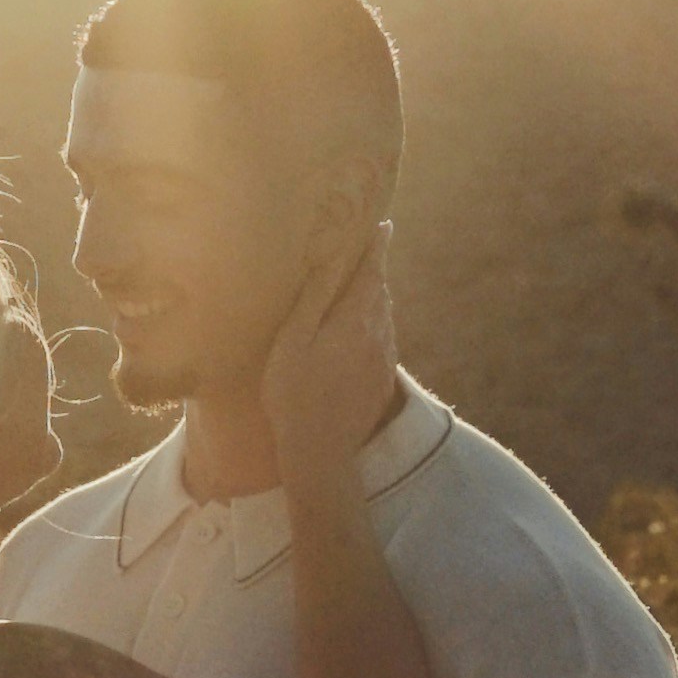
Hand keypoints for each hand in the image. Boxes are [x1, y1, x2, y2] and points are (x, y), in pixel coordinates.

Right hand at [257, 200, 400, 489]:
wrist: (322, 453)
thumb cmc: (294, 395)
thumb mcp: (293, 341)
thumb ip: (314, 297)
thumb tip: (332, 257)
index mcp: (356, 319)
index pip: (372, 270)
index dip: (376, 246)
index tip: (383, 224)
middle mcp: (378, 334)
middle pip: (380, 291)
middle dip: (374, 268)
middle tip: (365, 248)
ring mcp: (384, 359)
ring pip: (384, 315)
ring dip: (374, 296)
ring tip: (360, 283)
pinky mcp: (382, 380)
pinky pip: (382, 338)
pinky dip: (373, 323)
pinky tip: (358, 329)